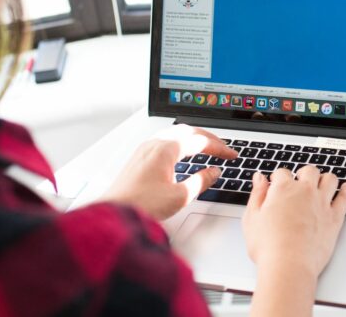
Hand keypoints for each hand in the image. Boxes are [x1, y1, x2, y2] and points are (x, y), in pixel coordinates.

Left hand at [100, 125, 236, 219]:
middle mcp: (154, 145)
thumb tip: (213, 172)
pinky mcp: (139, 158)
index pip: (199, 140)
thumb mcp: (180, 196)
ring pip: (174, 134)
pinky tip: (182, 154)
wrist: (114, 214)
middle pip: (187, 131)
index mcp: (165, 149)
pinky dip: (180, 143)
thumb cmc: (141, 205)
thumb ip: (201, 181)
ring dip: (193, 138)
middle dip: (208, 138)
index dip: (219, 147)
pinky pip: (164, 141)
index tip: (231, 155)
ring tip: (206, 147)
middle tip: (222, 148)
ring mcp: (144, 150)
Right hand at [243, 166, 345, 316]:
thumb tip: (259, 178)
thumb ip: (257, 194)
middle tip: (300, 182)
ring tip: (321, 183)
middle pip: (309, 171)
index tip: (277, 183)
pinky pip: (344, 198)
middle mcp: (305, 192)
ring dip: (325, 178)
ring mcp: (322, 204)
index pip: (282, 173)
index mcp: (283, 189)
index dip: (278, 178)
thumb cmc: (269, 247)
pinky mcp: (335, 218)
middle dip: (303, 174)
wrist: (289, 265)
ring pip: (330, 179)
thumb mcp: (252, 218)